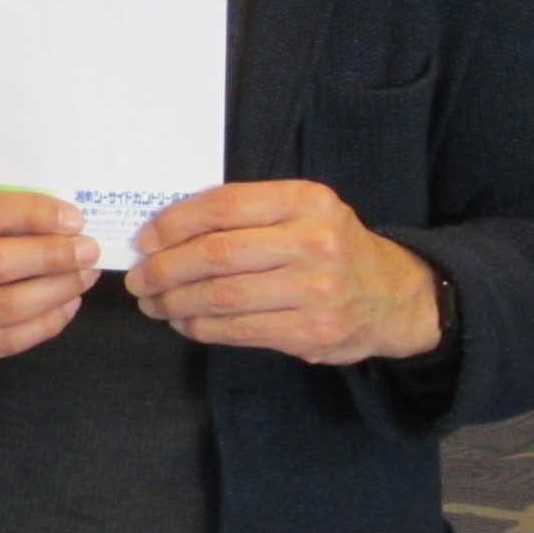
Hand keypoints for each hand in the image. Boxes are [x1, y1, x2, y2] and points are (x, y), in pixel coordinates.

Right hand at [0, 190, 100, 367]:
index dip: (34, 214)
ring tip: (85, 275)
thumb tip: (68, 224)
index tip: (75, 219)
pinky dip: (50, 320)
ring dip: (59, 289)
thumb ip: (4, 218)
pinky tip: (68, 303)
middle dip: (53, 256)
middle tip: (89, 251)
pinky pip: (13, 339)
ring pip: (10, 306)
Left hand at [126, 181, 441, 364]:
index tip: (144, 240)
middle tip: (137, 280)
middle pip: (216, 255)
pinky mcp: (313, 332)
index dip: (172, 224)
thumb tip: (162, 232)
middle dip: (164, 269)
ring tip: (153, 303)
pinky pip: (238, 330)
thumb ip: (245, 215)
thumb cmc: (330, 247)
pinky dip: (200, 327)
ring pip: (222, 297)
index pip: (222, 207)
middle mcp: (314, 242)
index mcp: (305, 201)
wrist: (395, 296)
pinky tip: (184, 322)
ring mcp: (317, 290)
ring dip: (174, 302)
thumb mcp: (300, 212)